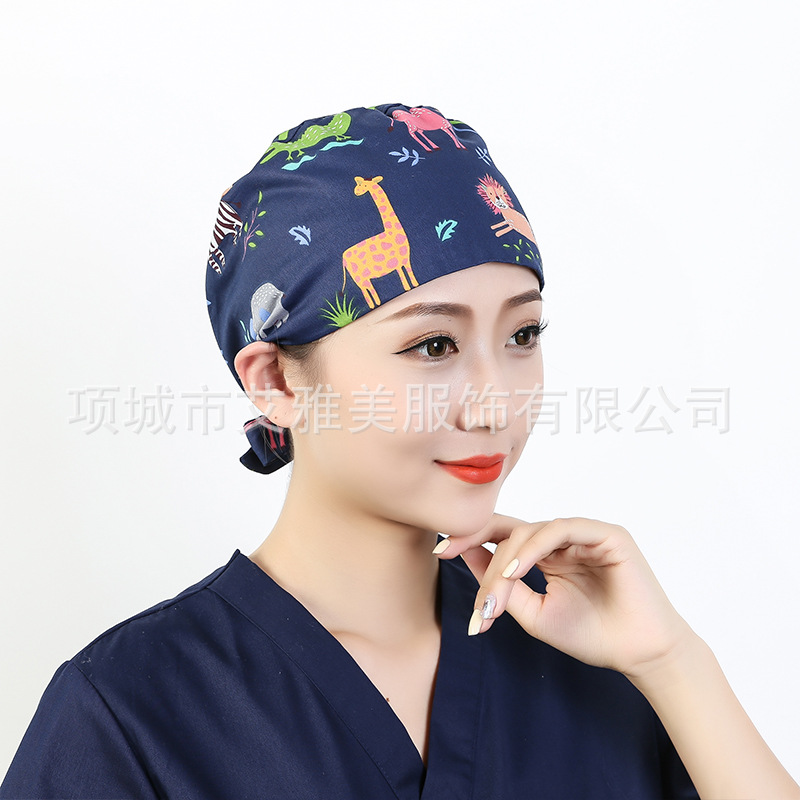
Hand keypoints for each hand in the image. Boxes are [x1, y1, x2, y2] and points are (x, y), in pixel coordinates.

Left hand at [436, 514, 695, 677]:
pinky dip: (534, 548)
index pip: (502, 536)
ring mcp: (584, 533)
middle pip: (510, 528)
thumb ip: (503, 586)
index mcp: (546, 554)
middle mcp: (563, 539)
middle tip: (453, 559)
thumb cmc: (591, 635)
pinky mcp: (606, 533)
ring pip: (530, 530)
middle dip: (478, 544)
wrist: (638, 655)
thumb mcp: (534, 613)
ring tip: (494, 590)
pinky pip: (560, 529)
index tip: (440, 550)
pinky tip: (517, 572)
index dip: (470, 538)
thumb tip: (466, 555)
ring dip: (506, 559)